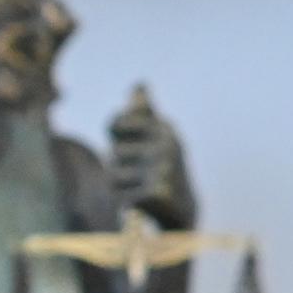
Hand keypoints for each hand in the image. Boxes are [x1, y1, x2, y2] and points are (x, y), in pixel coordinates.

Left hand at [108, 85, 192, 227]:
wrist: (180, 208)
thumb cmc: (159, 165)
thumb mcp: (153, 134)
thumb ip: (141, 111)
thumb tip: (139, 83)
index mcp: (163, 127)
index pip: (115, 124)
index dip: (115, 135)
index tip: (130, 140)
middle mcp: (167, 144)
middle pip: (113, 154)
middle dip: (120, 167)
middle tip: (144, 172)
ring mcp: (164, 169)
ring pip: (112, 177)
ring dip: (121, 186)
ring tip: (143, 187)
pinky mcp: (156, 194)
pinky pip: (118, 197)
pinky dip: (126, 203)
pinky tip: (144, 202)